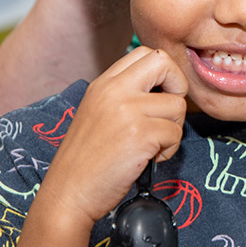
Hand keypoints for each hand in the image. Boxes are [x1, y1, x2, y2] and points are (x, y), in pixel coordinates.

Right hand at [37, 46, 187, 227]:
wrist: (68, 193)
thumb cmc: (87, 160)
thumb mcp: (98, 113)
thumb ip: (125, 95)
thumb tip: (164, 88)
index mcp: (103, 83)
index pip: (146, 53)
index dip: (163, 73)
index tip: (160, 97)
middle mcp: (114, 90)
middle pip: (165, 64)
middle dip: (177, 87)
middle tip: (166, 115)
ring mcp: (127, 110)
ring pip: (177, 105)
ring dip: (172, 129)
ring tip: (151, 146)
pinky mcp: (140, 134)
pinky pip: (175, 134)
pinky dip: (168, 150)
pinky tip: (147, 159)